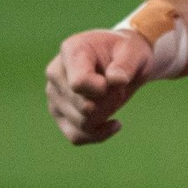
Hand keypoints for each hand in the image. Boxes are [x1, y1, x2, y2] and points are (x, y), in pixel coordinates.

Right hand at [45, 28, 153, 144]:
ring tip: (114, 97)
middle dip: (110, 102)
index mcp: (71, 50)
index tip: (117, 80)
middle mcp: (56, 73)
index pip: (79, 84)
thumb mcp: (133, 51)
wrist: (122, 60)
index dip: (102, 90)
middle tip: (120, 87)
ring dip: (107, 115)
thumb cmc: (127, 52)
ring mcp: (54, 95)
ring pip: (81, 124)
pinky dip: (98, 135)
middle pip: (83, 107)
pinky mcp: (59, 114)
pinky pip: (76, 136)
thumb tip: (115, 81)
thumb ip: (125, 64)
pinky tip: (115, 124)